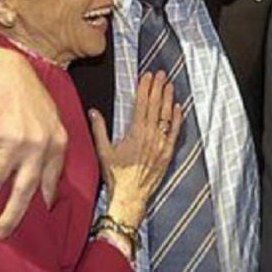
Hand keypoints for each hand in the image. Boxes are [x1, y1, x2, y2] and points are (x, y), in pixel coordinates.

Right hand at [0, 47, 67, 238]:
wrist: (4, 70)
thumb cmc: (28, 96)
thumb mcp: (51, 120)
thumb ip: (51, 148)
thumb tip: (49, 184)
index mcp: (56, 142)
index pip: (51, 180)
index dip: (43, 199)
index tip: (37, 213)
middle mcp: (37, 145)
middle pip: (23, 190)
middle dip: (11, 215)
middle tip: (2, 232)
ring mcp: (13, 141)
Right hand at [89, 71, 182, 227]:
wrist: (130, 197)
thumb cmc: (116, 175)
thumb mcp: (103, 151)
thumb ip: (99, 129)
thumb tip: (93, 111)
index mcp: (135, 133)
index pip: (142, 104)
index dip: (145, 88)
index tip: (147, 76)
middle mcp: (150, 136)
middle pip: (156, 106)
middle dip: (158, 88)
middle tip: (161, 74)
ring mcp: (161, 144)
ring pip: (167, 116)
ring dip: (168, 99)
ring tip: (169, 84)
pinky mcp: (168, 153)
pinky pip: (175, 132)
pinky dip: (177, 119)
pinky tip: (178, 107)